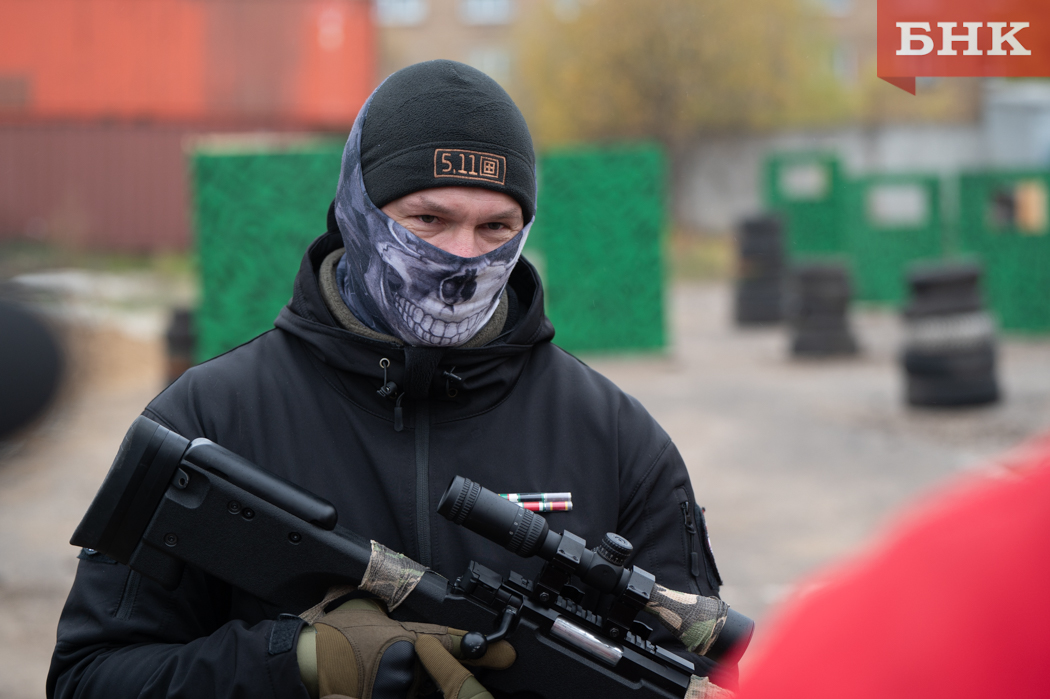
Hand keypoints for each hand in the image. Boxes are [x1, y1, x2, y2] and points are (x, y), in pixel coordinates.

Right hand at [297, 597, 513, 698]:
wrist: (297, 664)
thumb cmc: (324, 635)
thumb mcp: (358, 605)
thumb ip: (381, 600)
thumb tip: (387, 590)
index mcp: (403, 638)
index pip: (451, 644)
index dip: (480, 650)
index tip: (507, 654)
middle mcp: (406, 669)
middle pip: (438, 675)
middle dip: (442, 674)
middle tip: (444, 668)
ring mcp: (397, 693)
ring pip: (421, 691)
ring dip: (415, 685)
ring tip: (379, 674)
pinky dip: (399, 693)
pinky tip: (381, 686)